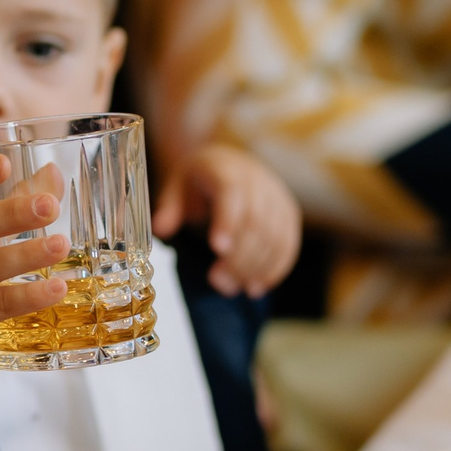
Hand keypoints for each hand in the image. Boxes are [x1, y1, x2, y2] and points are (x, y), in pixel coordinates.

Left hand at [153, 144, 302, 297]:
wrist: (229, 162)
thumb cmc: (198, 180)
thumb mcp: (177, 187)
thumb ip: (170, 208)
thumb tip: (161, 229)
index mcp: (227, 170)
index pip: (232, 193)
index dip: (227, 221)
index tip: (217, 249)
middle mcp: (258, 182)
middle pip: (256, 221)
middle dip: (238, 255)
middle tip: (216, 281)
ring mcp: (278, 198)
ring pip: (275, 236)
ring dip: (255, 267)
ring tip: (231, 288)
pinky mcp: (289, 215)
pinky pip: (288, 244)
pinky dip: (274, 269)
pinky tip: (255, 287)